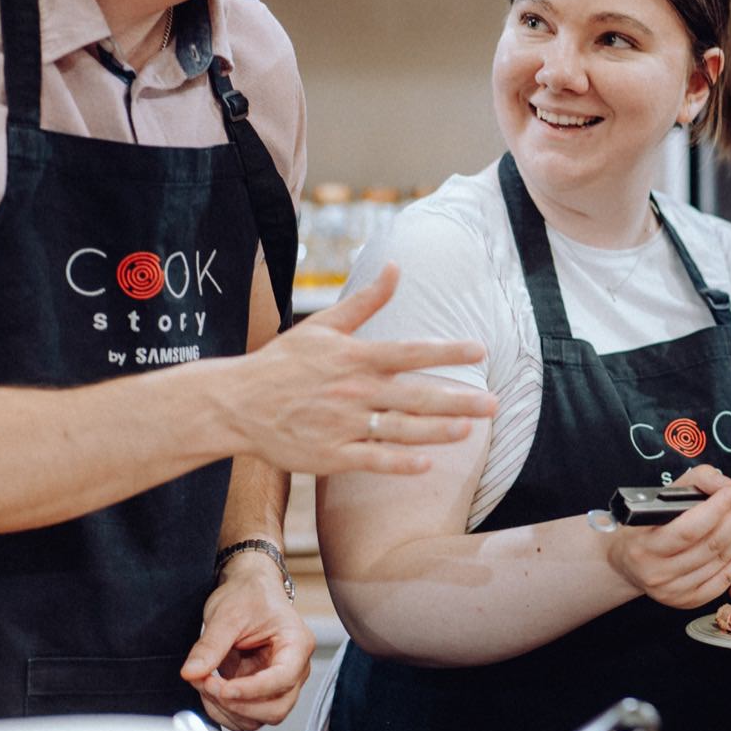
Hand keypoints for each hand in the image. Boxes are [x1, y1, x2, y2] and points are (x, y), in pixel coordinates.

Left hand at [181, 553, 313, 730]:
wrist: (249, 591)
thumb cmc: (249, 596)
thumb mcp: (227, 615)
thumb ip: (210, 646)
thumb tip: (192, 672)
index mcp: (297, 643)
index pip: (282, 679)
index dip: (251, 690)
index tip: (221, 688)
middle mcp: (295, 667)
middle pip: (276, 708)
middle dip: (237, 705)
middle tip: (207, 684)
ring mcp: (280, 682)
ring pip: (261, 718)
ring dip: (228, 711)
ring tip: (205, 685)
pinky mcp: (263, 690)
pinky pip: (248, 716)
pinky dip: (225, 712)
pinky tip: (211, 691)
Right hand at [228, 265, 498, 475]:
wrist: (236, 403)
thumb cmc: (284, 363)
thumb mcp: (324, 326)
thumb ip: (366, 301)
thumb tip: (396, 267)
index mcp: (355, 358)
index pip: (410, 351)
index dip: (446, 350)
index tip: (480, 350)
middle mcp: (354, 391)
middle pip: (415, 396)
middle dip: (458, 401)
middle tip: (494, 405)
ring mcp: (342, 425)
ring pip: (399, 430)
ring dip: (437, 431)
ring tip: (469, 430)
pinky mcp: (330, 455)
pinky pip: (372, 460)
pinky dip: (399, 462)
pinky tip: (428, 464)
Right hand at [606, 467, 730, 608]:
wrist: (627, 563)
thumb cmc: (645, 526)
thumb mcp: (661, 496)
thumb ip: (694, 481)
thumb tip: (724, 484)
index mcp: (645, 546)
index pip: (688, 530)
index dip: (715, 510)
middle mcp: (658, 573)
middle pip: (710, 545)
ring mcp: (674, 591)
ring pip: (721, 561)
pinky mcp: (689, 601)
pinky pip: (725, 579)